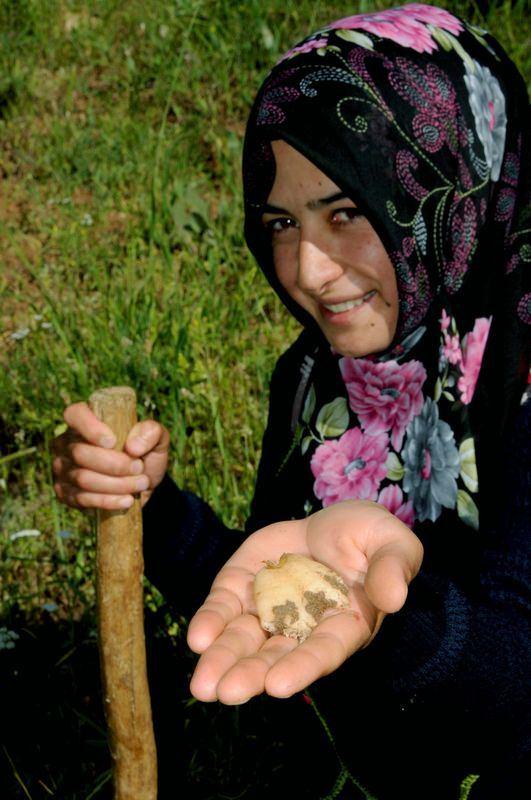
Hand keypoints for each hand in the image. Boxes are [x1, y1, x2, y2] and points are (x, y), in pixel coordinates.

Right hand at [52, 402, 169, 509]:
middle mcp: (67, 443)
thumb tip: (132, 446)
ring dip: (116, 484)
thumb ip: (152, 432)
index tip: (112, 442)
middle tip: (139, 468)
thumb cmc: (145, 455)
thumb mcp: (157, 440)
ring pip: (82, 478)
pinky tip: (126, 500)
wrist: (142, 486)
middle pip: (80, 453)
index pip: (75, 414)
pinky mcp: (66, 494)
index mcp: (86, 421)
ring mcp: (63, 469)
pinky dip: (107, 501)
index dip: (90, 427)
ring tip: (140, 484)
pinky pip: (82, 499)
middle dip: (114, 464)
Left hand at [187, 500, 422, 703]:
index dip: (302, 668)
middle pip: (276, 656)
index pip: (324, 651)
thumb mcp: (393, 543)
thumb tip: (393, 597)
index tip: (278, 686)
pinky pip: (226, 608)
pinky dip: (211, 622)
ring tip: (204, 685)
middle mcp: (304, 626)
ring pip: (245, 640)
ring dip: (224, 660)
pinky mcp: (247, 585)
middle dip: (251, 675)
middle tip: (226, 692)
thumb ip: (394, 568)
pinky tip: (198, 638)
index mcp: (346, 624)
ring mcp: (272, 607)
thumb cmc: (372, 537)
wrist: (336, 521)